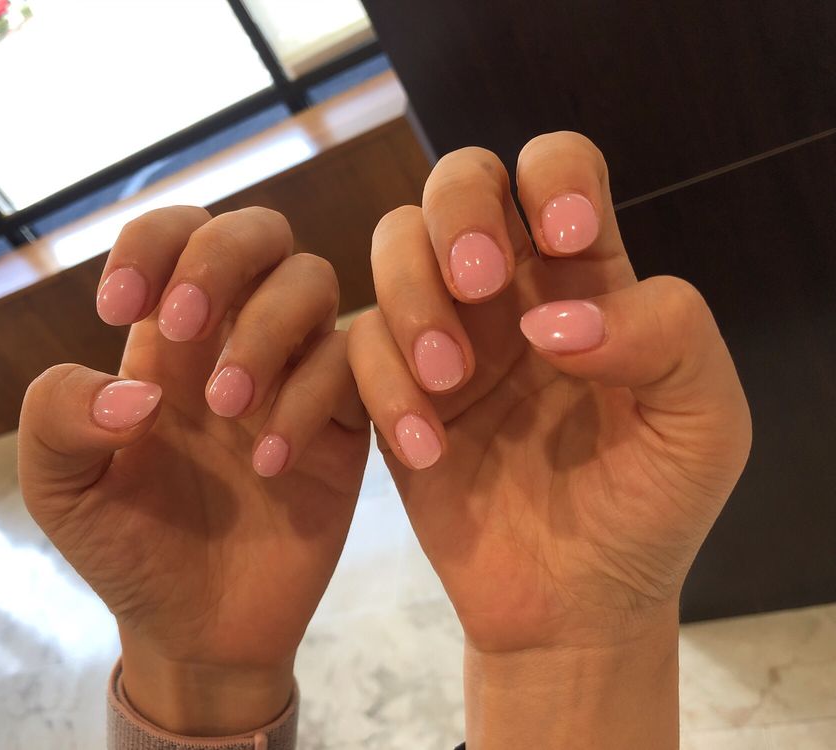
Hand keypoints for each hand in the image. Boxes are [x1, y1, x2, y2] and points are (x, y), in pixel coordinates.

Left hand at [18, 206, 368, 734]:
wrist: (200, 627)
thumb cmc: (128, 547)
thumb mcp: (61, 488)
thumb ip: (59, 418)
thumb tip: (138, 388)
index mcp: (166, 340)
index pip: (176, 234)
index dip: (153, 242)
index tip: (120, 309)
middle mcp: (236, 339)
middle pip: (259, 231)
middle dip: (223, 257)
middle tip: (184, 330)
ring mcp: (297, 375)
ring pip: (314, 282)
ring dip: (269, 330)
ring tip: (230, 410)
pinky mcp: (344, 422)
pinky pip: (356, 363)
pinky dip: (315, 398)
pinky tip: (272, 463)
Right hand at [347, 134, 750, 746]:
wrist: (571, 605)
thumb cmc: (647, 509)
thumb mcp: (703, 421)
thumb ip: (664, 336)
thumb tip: (551, 317)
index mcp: (588, 276)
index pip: (557, 166)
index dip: (552, 175)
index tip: (565, 239)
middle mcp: (509, 289)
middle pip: (457, 178)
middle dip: (457, 214)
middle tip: (479, 286)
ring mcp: (444, 335)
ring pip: (392, 244)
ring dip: (412, 299)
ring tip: (452, 383)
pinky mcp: (392, 389)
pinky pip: (356, 344)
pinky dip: (383, 387)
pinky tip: (429, 452)